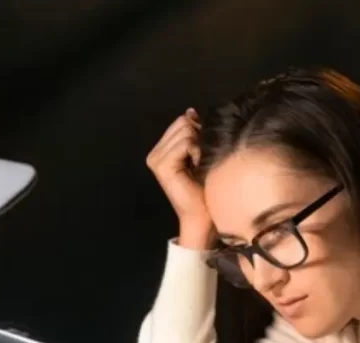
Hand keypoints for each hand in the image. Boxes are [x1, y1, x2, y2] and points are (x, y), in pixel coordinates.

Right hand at [145, 108, 213, 248]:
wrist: (202, 215)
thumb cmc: (204, 187)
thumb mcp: (199, 153)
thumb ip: (194, 132)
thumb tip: (191, 111)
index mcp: (161, 150)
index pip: (181, 121)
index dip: (198, 130)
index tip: (202, 151)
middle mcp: (154, 153)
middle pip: (183, 123)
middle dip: (199, 136)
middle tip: (203, 159)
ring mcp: (156, 159)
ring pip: (186, 131)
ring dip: (200, 146)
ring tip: (201, 164)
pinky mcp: (162, 166)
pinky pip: (186, 143)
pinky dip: (198, 153)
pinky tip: (199, 167)